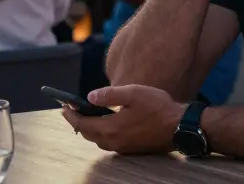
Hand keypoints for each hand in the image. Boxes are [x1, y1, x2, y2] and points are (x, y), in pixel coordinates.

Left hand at [62, 85, 184, 154]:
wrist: (180, 127)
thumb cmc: (158, 107)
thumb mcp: (133, 93)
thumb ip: (109, 95)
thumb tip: (89, 97)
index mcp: (111, 128)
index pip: (82, 124)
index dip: (70, 116)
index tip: (62, 107)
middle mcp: (114, 142)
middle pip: (88, 134)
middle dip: (77, 122)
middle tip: (71, 111)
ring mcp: (123, 147)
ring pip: (99, 140)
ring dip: (89, 129)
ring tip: (86, 116)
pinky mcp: (132, 148)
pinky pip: (109, 142)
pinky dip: (101, 133)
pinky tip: (106, 123)